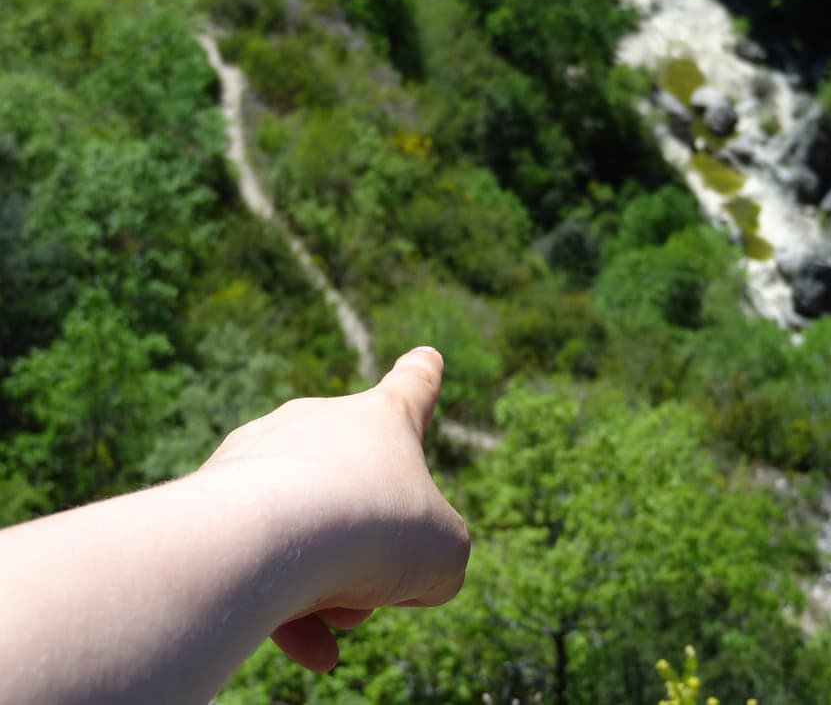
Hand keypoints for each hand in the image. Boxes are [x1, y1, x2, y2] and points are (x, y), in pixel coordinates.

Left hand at [202, 347, 470, 670]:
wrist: (273, 537)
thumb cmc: (378, 527)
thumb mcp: (442, 553)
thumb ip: (436, 557)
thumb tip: (401, 579)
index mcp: (380, 420)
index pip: (411, 390)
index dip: (424, 378)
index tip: (427, 358)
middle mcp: (315, 425)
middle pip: (358, 496)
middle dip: (371, 553)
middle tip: (374, 594)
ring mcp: (259, 458)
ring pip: (310, 537)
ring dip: (332, 587)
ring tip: (334, 621)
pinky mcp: (212, 501)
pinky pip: (259, 557)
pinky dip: (285, 606)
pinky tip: (306, 647)